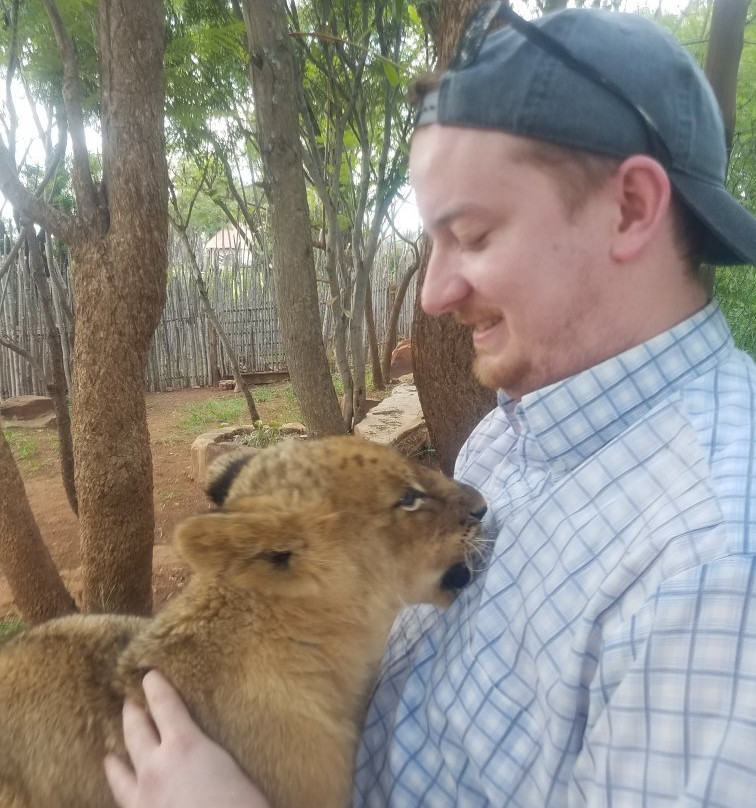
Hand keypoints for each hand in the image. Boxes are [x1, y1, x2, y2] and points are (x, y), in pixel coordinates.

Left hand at [104, 669, 270, 807]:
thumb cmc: (242, 804)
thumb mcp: (232, 766)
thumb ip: (213, 754)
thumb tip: (209, 755)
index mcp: (184, 745)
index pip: (165, 706)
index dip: (155, 688)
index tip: (149, 675)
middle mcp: (156, 768)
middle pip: (136, 733)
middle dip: (131, 714)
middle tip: (128, 701)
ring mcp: (143, 799)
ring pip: (120, 773)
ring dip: (115, 760)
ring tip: (109, 754)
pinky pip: (123, 801)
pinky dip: (120, 792)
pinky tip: (123, 794)